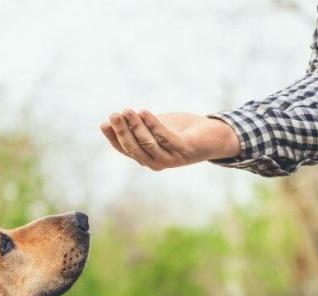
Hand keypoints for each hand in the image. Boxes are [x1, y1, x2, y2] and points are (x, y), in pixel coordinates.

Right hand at [100, 110, 240, 170]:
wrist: (213, 136)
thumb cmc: (182, 131)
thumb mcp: (156, 127)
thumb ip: (138, 127)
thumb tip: (112, 120)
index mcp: (146, 157)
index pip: (124, 149)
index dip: (113, 137)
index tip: (104, 122)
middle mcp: (156, 162)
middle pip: (133, 148)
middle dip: (122, 131)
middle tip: (114, 115)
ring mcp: (171, 158)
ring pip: (147, 143)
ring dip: (135, 127)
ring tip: (127, 111)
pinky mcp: (184, 150)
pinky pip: (164, 137)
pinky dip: (153, 125)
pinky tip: (143, 112)